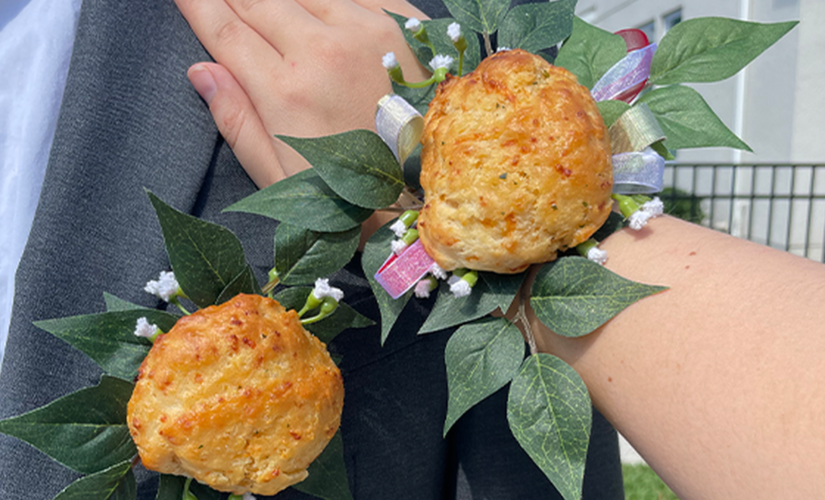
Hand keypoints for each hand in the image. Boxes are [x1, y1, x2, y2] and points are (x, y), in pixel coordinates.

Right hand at [176, 0, 429, 186]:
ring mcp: (367, 30)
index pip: (224, 29)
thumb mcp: (282, 177)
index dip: (197, 5)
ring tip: (269, 12)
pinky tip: (316, 7)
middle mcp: (323, 49)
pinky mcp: (404, 23)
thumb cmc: (354, 197)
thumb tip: (201, 71)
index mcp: (286, 91)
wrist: (436, 192)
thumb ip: (237, 119)